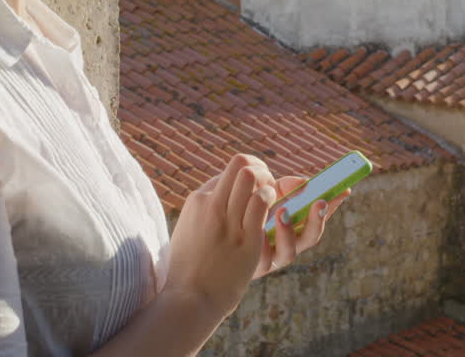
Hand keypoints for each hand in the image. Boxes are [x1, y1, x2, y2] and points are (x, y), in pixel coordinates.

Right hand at [162, 154, 277, 318]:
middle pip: (240, 165)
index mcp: (197, 201)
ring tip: (271, 194)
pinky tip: (275, 208)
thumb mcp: (189, 229)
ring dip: (267, 181)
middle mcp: (211, 205)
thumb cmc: (189, 266)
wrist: (190, 298)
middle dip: (259, 169)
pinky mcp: (246, 238)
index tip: (253, 186)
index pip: (227, 171)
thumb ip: (204, 211)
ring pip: (250, 178)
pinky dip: (271, 198)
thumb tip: (219, 197)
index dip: (245, 174)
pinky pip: (261, 202)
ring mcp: (228, 221)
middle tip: (267, 183)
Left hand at [253, 175, 350, 279]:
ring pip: (288, 253)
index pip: (320, 216)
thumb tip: (305, 182)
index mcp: (295, 227)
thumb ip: (284, 187)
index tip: (344, 189)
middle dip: (317, 221)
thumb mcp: (265, 194)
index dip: (334, 204)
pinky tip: (258, 229)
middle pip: (310, 238)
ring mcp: (272, 259)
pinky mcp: (253, 268)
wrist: (214, 236)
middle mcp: (288, 245)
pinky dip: (262, 244)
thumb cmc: (243, 210)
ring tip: (283, 212)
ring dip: (288, 232)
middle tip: (320, 202)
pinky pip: (261, 259)